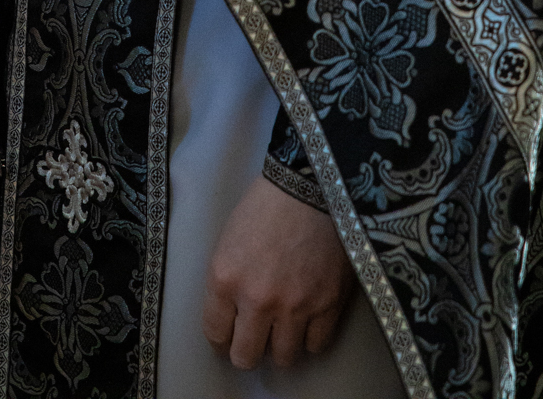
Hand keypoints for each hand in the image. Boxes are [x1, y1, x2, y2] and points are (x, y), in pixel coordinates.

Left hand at [203, 174, 354, 370]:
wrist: (309, 184)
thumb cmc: (266, 204)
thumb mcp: (228, 240)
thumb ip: (226, 283)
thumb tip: (229, 316)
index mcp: (225, 279)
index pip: (215, 334)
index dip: (221, 338)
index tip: (228, 336)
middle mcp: (257, 299)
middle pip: (245, 356)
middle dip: (247, 349)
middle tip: (255, 337)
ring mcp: (294, 306)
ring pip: (283, 358)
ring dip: (281, 344)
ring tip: (284, 326)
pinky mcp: (327, 306)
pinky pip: (316, 346)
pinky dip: (311, 336)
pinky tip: (308, 319)